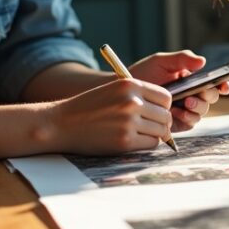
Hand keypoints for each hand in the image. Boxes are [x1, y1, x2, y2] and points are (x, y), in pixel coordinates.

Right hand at [47, 78, 171, 153]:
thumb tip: (167, 109)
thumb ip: (138, 95)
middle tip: (149, 127)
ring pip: (161, 131)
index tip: (155, 113)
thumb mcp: (113, 90)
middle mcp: (132, 101)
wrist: (61, 123)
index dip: (163, 107)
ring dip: (154, 134)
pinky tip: (133, 141)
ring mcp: (129, 121)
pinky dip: (146, 144)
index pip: (166, 97)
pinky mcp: (125, 140)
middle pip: (166, 115)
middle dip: (161, 123)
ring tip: (139, 134)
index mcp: (130, 85)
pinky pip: (151, 144)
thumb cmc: (88, 107)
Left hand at [128, 50, 228, 131]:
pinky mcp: (178, 122)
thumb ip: (181, 59)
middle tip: (197, 94)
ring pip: (202, 111)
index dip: (223, 84)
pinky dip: (187, 118)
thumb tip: (203, 61)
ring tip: (186, 103)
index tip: (224, 85)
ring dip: (197, 108)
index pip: (213, 82)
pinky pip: (190, 122)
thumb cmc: (143, 73)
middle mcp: (192, 94)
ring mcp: (185, 109)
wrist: (123, 90)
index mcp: (192, 78)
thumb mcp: (161, 61)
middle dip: (208, 96)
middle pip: (211, 97)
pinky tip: (177, 113)